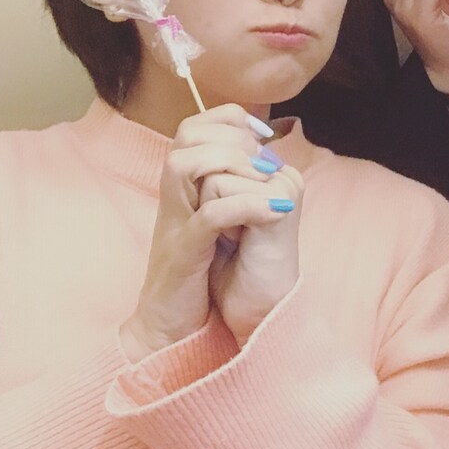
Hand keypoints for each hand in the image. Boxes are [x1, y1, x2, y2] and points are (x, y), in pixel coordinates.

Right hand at [120, 106, 299, 360]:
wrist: (170, 328)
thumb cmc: (198, 278)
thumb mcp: (217, 226)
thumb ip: (232, 191)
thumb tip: (268, 160)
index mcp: (183, 188)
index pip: (195, 127)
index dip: (230, 119)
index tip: (264, 133)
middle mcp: (173, 198)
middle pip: (186, 136)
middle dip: (232, 136)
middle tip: (265, 159)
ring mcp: (173, 223)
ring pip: (183, 165)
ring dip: (229, 163)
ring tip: (266, 176)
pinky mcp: (183, 253)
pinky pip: (206, 217)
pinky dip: (243, 207)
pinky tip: (278, 211)